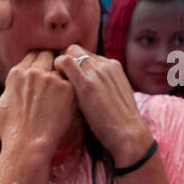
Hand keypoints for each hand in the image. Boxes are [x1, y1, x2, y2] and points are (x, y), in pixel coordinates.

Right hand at [0, 51, 77, 158]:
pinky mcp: (67, 88)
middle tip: (57, 76)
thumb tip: (12, 87)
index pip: (32, 55)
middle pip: (47, 54)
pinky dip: (72, 92)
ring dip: (63, 77)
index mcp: (17, 74)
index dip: (39, 61)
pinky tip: (70, 102)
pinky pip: (73, 83)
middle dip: (52, 61)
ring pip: (62, 69)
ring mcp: (51, 79)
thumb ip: (8, 91)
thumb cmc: (11, 132)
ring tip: (64, 94)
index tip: (44, 68)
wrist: (28, 146)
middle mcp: (33, 72)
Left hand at [53, 44, 153, 165]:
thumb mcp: (116, 96)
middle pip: (77, 50)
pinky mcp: (86, 83)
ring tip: (57, 81)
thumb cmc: (120, 122)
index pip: (88, 55)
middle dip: (67, 60)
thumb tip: (93, 88)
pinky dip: (58, 67)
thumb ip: (105, 86)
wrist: (128, 132)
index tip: (71, 77)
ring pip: (70, 52)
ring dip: (61, 64)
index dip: (77, 65)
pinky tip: (56, 81)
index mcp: (114, 66)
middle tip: (61, 78)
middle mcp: (105, 64)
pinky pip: (65, 62)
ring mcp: (96, 72)